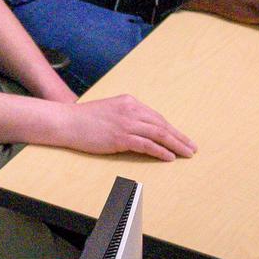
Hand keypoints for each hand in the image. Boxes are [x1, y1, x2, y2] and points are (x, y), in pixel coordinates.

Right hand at [54, 95, 196, 160]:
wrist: (66, 121)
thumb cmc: (84, 119)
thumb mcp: (109, 111)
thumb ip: (126, 116)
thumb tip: (142, 130)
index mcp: (129, 102)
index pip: (156, 117)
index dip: (171, 129)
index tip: (181, 137)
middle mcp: (131, 110)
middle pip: (162, 125)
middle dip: (179, 137)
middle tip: (192, 147)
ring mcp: (126, 123)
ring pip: (158, 134)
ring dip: (175, 145)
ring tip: (186, 154)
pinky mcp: (120, 137)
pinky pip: (147, 145)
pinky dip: (160, 151)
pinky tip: (169, 157)